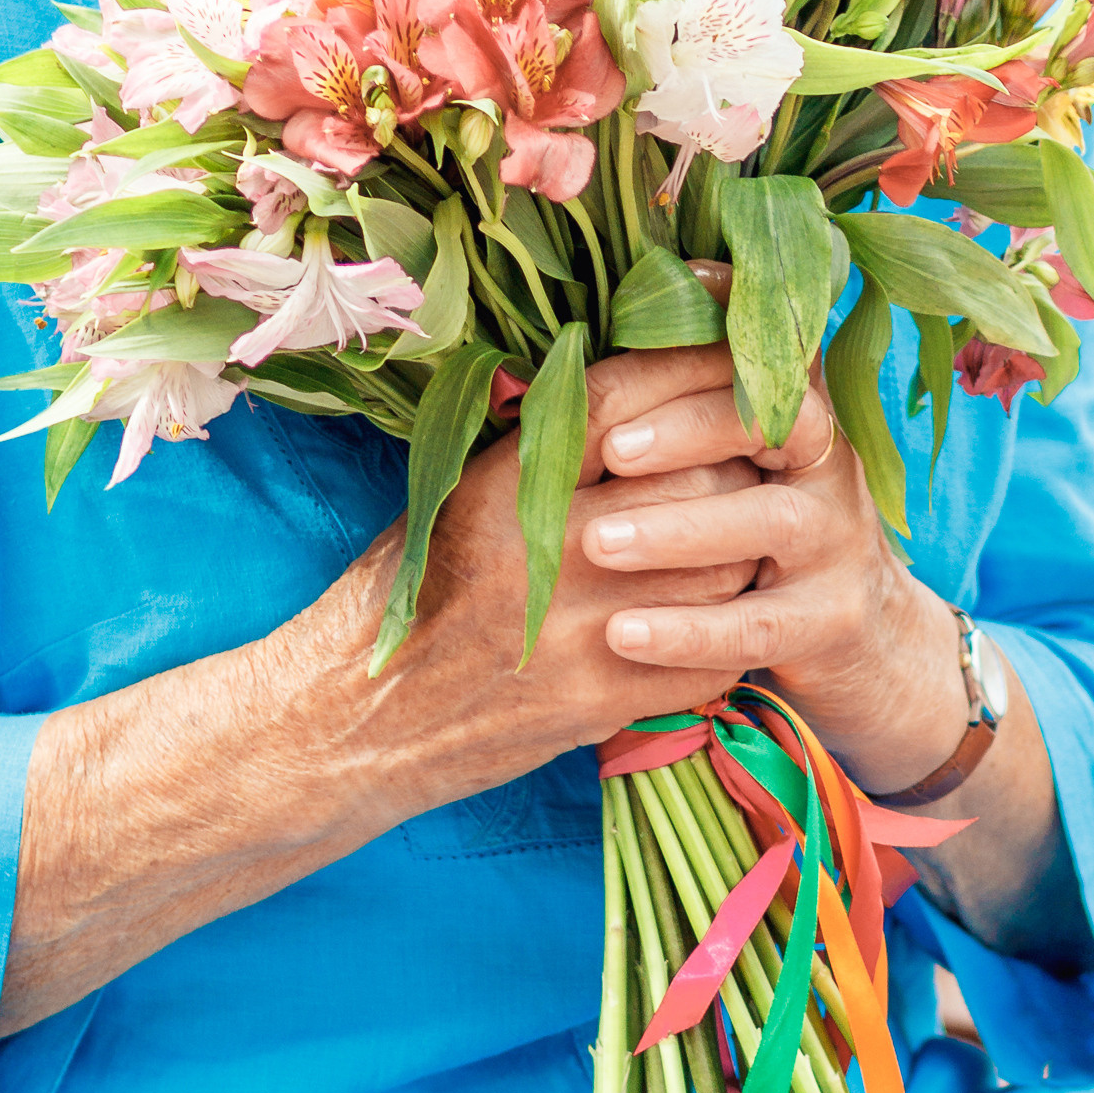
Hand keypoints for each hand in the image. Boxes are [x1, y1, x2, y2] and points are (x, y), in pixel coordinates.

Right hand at [343, 341, 770, 795]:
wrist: (353, 721)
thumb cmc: (401, 598)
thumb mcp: (447, 496)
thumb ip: (529, 444)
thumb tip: (606, 380)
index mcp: (507, 484)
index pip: (622, 401)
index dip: (684, 375)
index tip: (718, 371)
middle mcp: (550, 549)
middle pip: (697, 480)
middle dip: (731, 468)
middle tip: (739, 468)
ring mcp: (583, 630)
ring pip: (723, 566)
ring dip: (740, 548)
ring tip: (735, 539)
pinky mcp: (603, 700)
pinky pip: (711, 653)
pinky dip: (729, 630)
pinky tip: (717, 618)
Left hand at [580, 346, 968, 800]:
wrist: (860, 630)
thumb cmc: (755, 524)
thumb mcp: (733, 457)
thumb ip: (681, 402)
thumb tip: (599, 334)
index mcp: (792, 406)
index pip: (749, 357)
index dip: (689, 350)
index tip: (621, 338)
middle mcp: (827, 460)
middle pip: (771, 420)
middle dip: (686, 428)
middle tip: (611, 450)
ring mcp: (838, 539)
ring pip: (768, 519)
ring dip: (678, 529)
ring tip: (597, 542)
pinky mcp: (833, 617)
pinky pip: (757, 625)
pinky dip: (688, 631)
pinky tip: (622, 633)